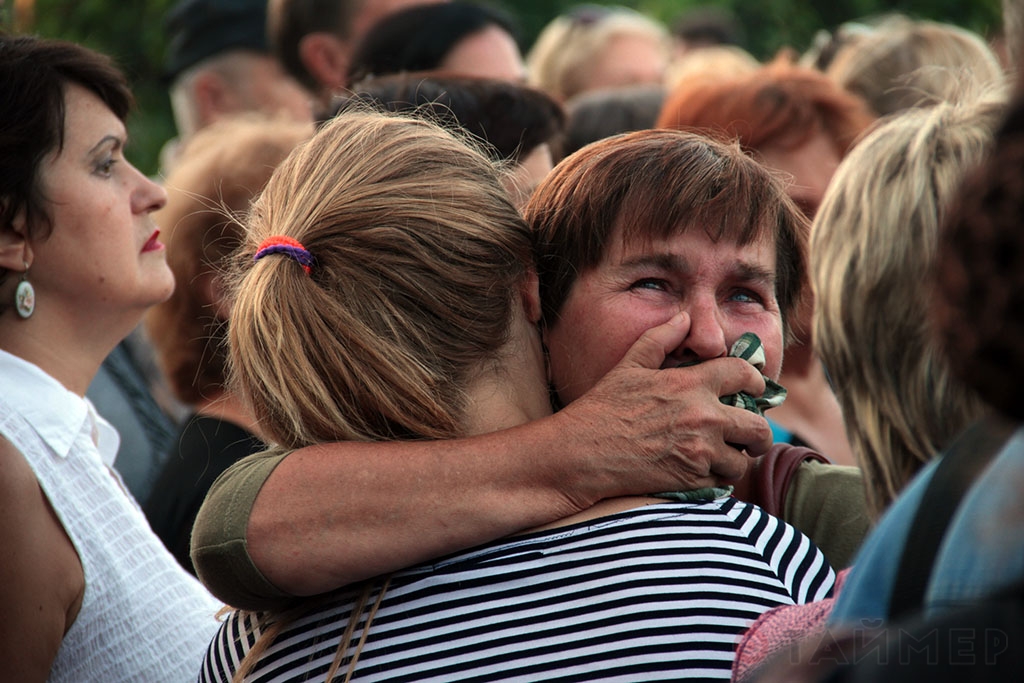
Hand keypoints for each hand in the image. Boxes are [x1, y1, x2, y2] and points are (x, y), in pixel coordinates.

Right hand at [553, 312, 772, 504]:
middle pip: (757, 427)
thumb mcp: (629, 366)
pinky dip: (716, 478)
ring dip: (736, 459)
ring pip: (742, 460)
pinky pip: (721, 482)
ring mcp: (699, 451)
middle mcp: (703, 417)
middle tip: (751, 436)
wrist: (582, 454)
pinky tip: (701, 471)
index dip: (756, 381)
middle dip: (759, 433)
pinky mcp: (690, 480)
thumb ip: (660, 339)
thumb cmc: (602, 408)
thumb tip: (684, 318)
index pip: (744, 375)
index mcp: (691, 384)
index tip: (755, 391)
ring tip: (723, 457)